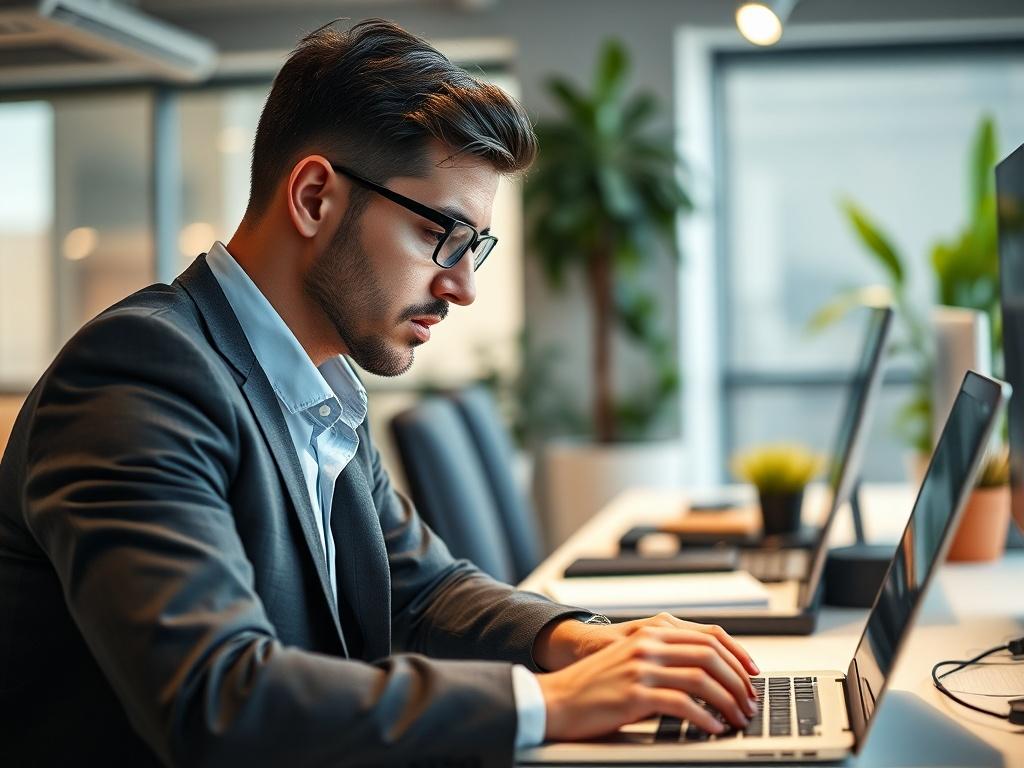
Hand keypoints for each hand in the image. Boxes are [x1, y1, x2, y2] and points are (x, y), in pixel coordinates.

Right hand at [535, 622, 759, 741]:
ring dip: (728, 702)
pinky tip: (713, 728)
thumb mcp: (632, 659)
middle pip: (711, 655)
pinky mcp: (635, 694)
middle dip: (738, 682)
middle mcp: (648, 645)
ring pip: (702, 679)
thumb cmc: (595, 686)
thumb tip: (707, 673)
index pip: (709, 636)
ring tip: (738, 718)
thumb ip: (664, 657)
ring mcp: (642, 668)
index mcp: (651, 633)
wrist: (557, 699)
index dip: (738, 656)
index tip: (753, 675)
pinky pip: (683, 704)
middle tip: (749, 703)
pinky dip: (705, 718)